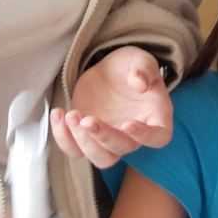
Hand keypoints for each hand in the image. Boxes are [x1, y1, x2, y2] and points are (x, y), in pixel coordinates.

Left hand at [52, 47, 172, 168]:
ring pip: (101, 158)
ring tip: (71, 115)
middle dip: (103, 137)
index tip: (127, 124)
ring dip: (83, 142)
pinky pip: (75, 150)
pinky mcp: (87, 137)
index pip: (158, 137)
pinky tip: (59, 114)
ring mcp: (109, 138)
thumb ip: (144, 69)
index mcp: (155, 117)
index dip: (144, 136)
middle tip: (86, 119)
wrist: (109, 71)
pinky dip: (63, 138)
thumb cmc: (130, 67)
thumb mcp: (140, 59)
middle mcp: (134, 135)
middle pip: (123, 149)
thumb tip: (140, 84)